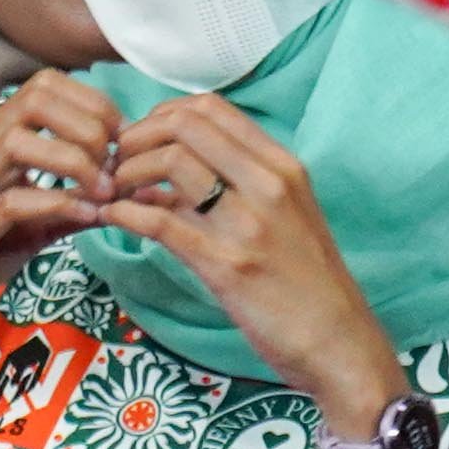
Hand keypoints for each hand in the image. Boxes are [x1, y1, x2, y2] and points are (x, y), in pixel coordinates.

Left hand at [97, 96, 407, 412]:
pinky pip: (158, 220)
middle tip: (116, 169)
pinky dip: (121, 213)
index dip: (160, 116)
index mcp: (284, 167)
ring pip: (169, 161)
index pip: (210, 108)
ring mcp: (248, 221)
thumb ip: (233, 189)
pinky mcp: (225, 262)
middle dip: (134, 139)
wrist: (338, 340)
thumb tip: (160, 177)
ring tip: (113, 196)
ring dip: (124, 173)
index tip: (141, 146)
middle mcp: (269, 183)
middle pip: (183, 124)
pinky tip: (110, 220)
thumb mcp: (285, 218)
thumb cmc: (308, 282)